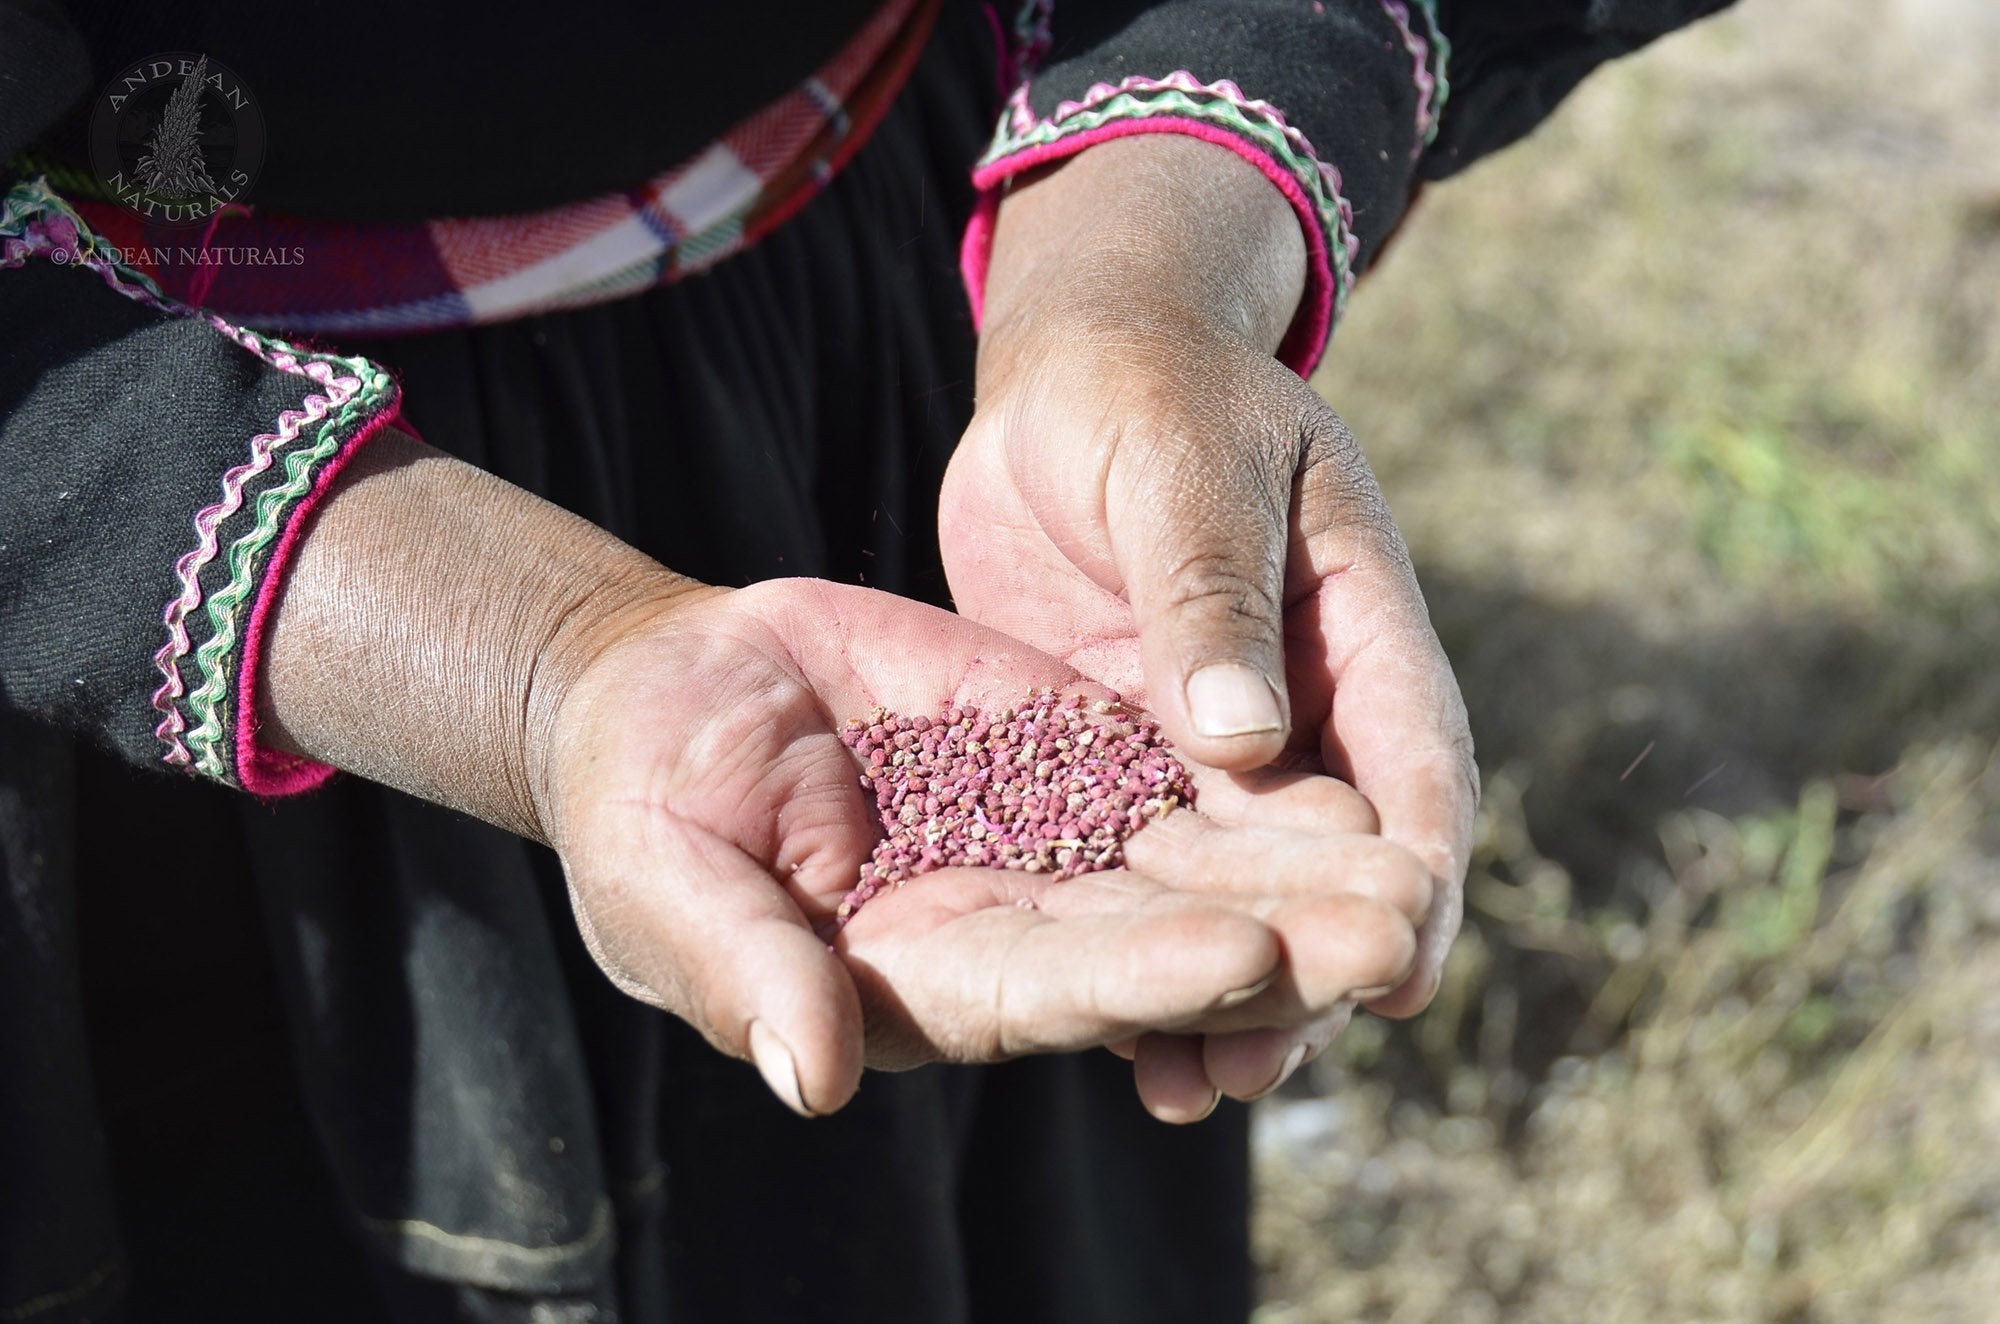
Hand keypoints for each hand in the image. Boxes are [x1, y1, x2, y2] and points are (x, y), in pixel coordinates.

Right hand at [260, 432, 1428, 1119]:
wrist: (669, 689)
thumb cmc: (640, 804)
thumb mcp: (664, 883)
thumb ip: (743, 969)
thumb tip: (815, 1076)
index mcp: (919, 979)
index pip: (1046, 990)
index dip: (1140, 975)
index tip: (1238, 955)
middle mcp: (1009, 926)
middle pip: (1156, 943)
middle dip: (1275, 944)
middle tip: (1393, 938)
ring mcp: (1047, 840)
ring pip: (1193, 863)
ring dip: (1300, 871)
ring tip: (1410, 870)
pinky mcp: (1067, 755)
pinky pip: (1174, 773)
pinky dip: (1258, 785)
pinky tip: (1355, 787)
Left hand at [943, 135, 1477, 1110]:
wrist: (1070, 379)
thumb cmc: (1149, 391)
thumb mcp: (1186, 467)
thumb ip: (1212, 594)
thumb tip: (1247, 742)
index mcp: (1362, 629)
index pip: (1416, 771)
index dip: (1413, 880)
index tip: (1397, 972)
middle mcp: (1304, 708)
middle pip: (1329, 864)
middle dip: (1308, 965)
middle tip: (1267, 1058)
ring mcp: (1216, 745)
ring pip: (1237, 889)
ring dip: (1223, 980)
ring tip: (1188, 1082)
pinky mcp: (1126, 763)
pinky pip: (1142, 869)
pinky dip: (1133, 942)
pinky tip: (1106, 1032)